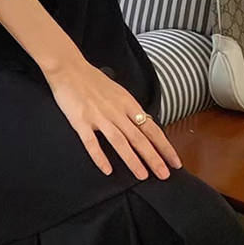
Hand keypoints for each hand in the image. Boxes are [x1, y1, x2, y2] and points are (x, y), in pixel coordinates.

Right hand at [43, 57, 182, 179]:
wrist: (69, 69)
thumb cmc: (92, 80)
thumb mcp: (118, 92)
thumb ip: (129, 109)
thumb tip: (144, 124)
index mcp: (127, 104)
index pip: (151, 128)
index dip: (164, 146)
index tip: (175, 162)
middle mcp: (116, 111)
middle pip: (138, 138)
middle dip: (153, 158)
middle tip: (164, 175)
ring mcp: (98, 117)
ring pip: (119, 141)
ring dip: (132, 160)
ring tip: (142, 176)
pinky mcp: (81, 121)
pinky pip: (92, 143)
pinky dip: (100, 157)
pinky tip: (107, 170)